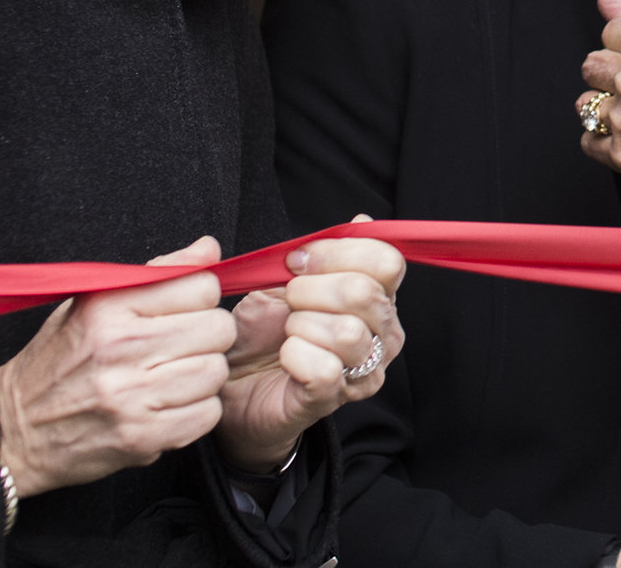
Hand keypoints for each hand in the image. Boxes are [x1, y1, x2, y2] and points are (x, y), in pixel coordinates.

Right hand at [0, 237, 236, 497]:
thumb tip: (210, 248)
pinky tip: (167, 408)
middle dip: (207, 338)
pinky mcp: (140, 437)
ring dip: (202, 377)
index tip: (180, 313)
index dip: (199, 300)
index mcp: (109, 306)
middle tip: (180, 348)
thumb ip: (157, 273)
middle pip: (218, 329)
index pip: (203, 286)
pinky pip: (207, 415)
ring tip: (171, 378)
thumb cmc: (60, 360)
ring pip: (216, 372)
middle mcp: (120, 347)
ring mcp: (131, 395)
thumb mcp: (95, 302)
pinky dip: (196, 413)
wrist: (13, 430)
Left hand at [216, 222, 408, 471]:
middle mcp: (384, 334)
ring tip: (287, 332)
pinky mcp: (335, 399)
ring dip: (302, 324)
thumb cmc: (263, 331)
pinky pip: (325, 370)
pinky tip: (286, 357)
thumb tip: (363, 221)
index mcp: (379, 297)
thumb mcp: (289, 280)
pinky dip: (294, 356)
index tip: (297, 261)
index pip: (387, 261)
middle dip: (311, 289)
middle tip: (287, 300)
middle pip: (365, 293)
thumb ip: (325, 253)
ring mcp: (364, 370)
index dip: (337, 252)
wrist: (233, 384)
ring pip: (347, 333)